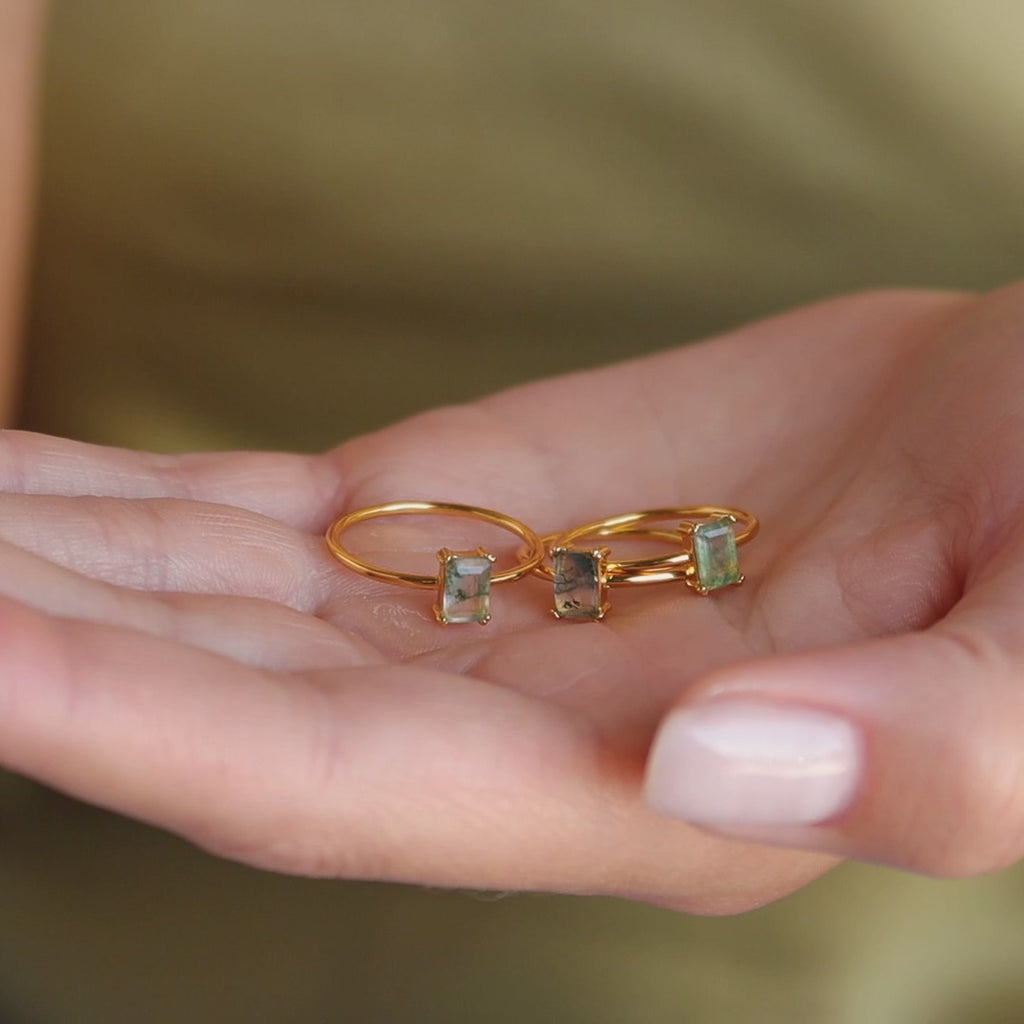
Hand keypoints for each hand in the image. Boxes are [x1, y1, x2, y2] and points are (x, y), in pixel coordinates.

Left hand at [0, 284, 1017, 911]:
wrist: (1022, 434)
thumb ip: (914, 749)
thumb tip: (721, 773)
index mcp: (632, 792)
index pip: (324, 786)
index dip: (134, 727)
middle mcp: (516, 718)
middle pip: (224, 697)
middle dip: (47, 634)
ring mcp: (479, 597)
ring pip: (222, 602)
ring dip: (67, 560)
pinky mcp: (479, 496)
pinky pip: (277, 517)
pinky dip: (152, 501)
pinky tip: (44, 483)